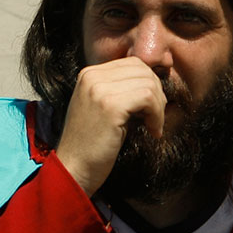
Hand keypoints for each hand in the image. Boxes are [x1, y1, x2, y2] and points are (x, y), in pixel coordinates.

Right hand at [53, 57, 167, 195]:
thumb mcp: (103, 107)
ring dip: (158, 107)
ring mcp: (99, 89)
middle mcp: (92, 76)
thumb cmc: (92, 144)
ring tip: (153, 126)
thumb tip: (155, 82)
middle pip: (143, 70)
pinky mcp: (110, 105)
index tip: (150, 109)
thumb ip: (121, 90)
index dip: (148, 84)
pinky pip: (148, 98)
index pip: (133, 64)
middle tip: (155, 118)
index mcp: (89, 74)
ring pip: (148, 83)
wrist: (74, 168)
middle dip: (156, 94)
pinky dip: (157, 115)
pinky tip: (152, 131)